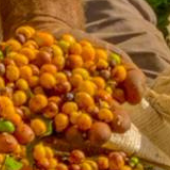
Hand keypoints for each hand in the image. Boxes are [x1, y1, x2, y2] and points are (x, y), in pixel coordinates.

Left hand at [8, 18, 146, 149]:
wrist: (53, 34)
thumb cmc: (89, 50)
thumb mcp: (113, 58)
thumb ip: (130, 75)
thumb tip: (138, 97)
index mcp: (102, 113)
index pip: (113, 123)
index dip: (117, 124)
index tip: (119, 121)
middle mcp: (79, 122)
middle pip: (89, 134)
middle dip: (96, 135)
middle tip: (100, 132)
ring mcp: (55, 120)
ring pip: (61, 133)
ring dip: (67, 135)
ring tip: (71, 131)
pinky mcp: (30, 116)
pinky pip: (31, 125)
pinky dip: (32, 128)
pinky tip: (35, 127)